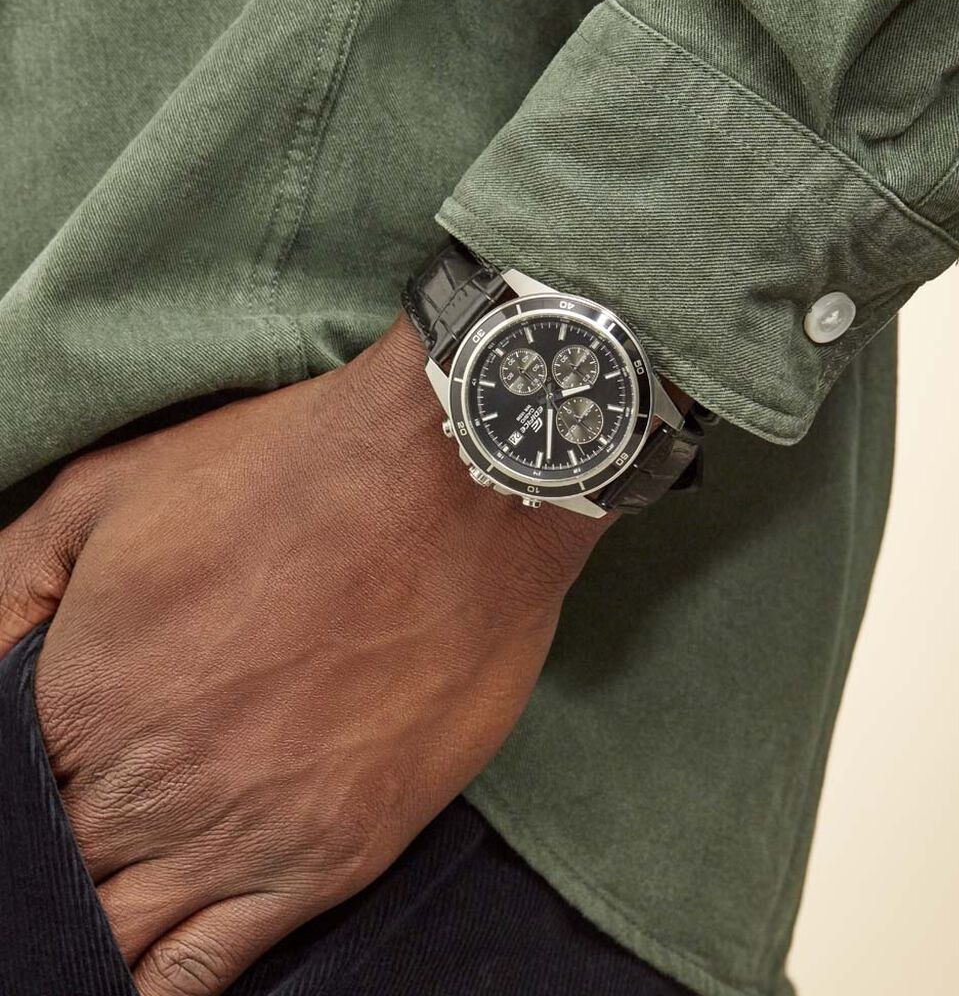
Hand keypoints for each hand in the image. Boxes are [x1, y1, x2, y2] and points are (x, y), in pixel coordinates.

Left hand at [0, 316, 609, 995]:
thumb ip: (3, 590)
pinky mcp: (337, 855)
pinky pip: (212, 970)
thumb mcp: (108, 488)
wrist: (453, 489)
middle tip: (86, 833)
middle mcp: (151, 788)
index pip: (6, 801)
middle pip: (56, 881)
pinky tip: (148, 969)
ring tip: (99, 916)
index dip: (19, 801)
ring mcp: (248, 834)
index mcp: (78, 697)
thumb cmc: (286, 474)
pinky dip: (165, 984)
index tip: (51, 782)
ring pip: (122, 944)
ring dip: (97, 938)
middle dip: (50, 872)